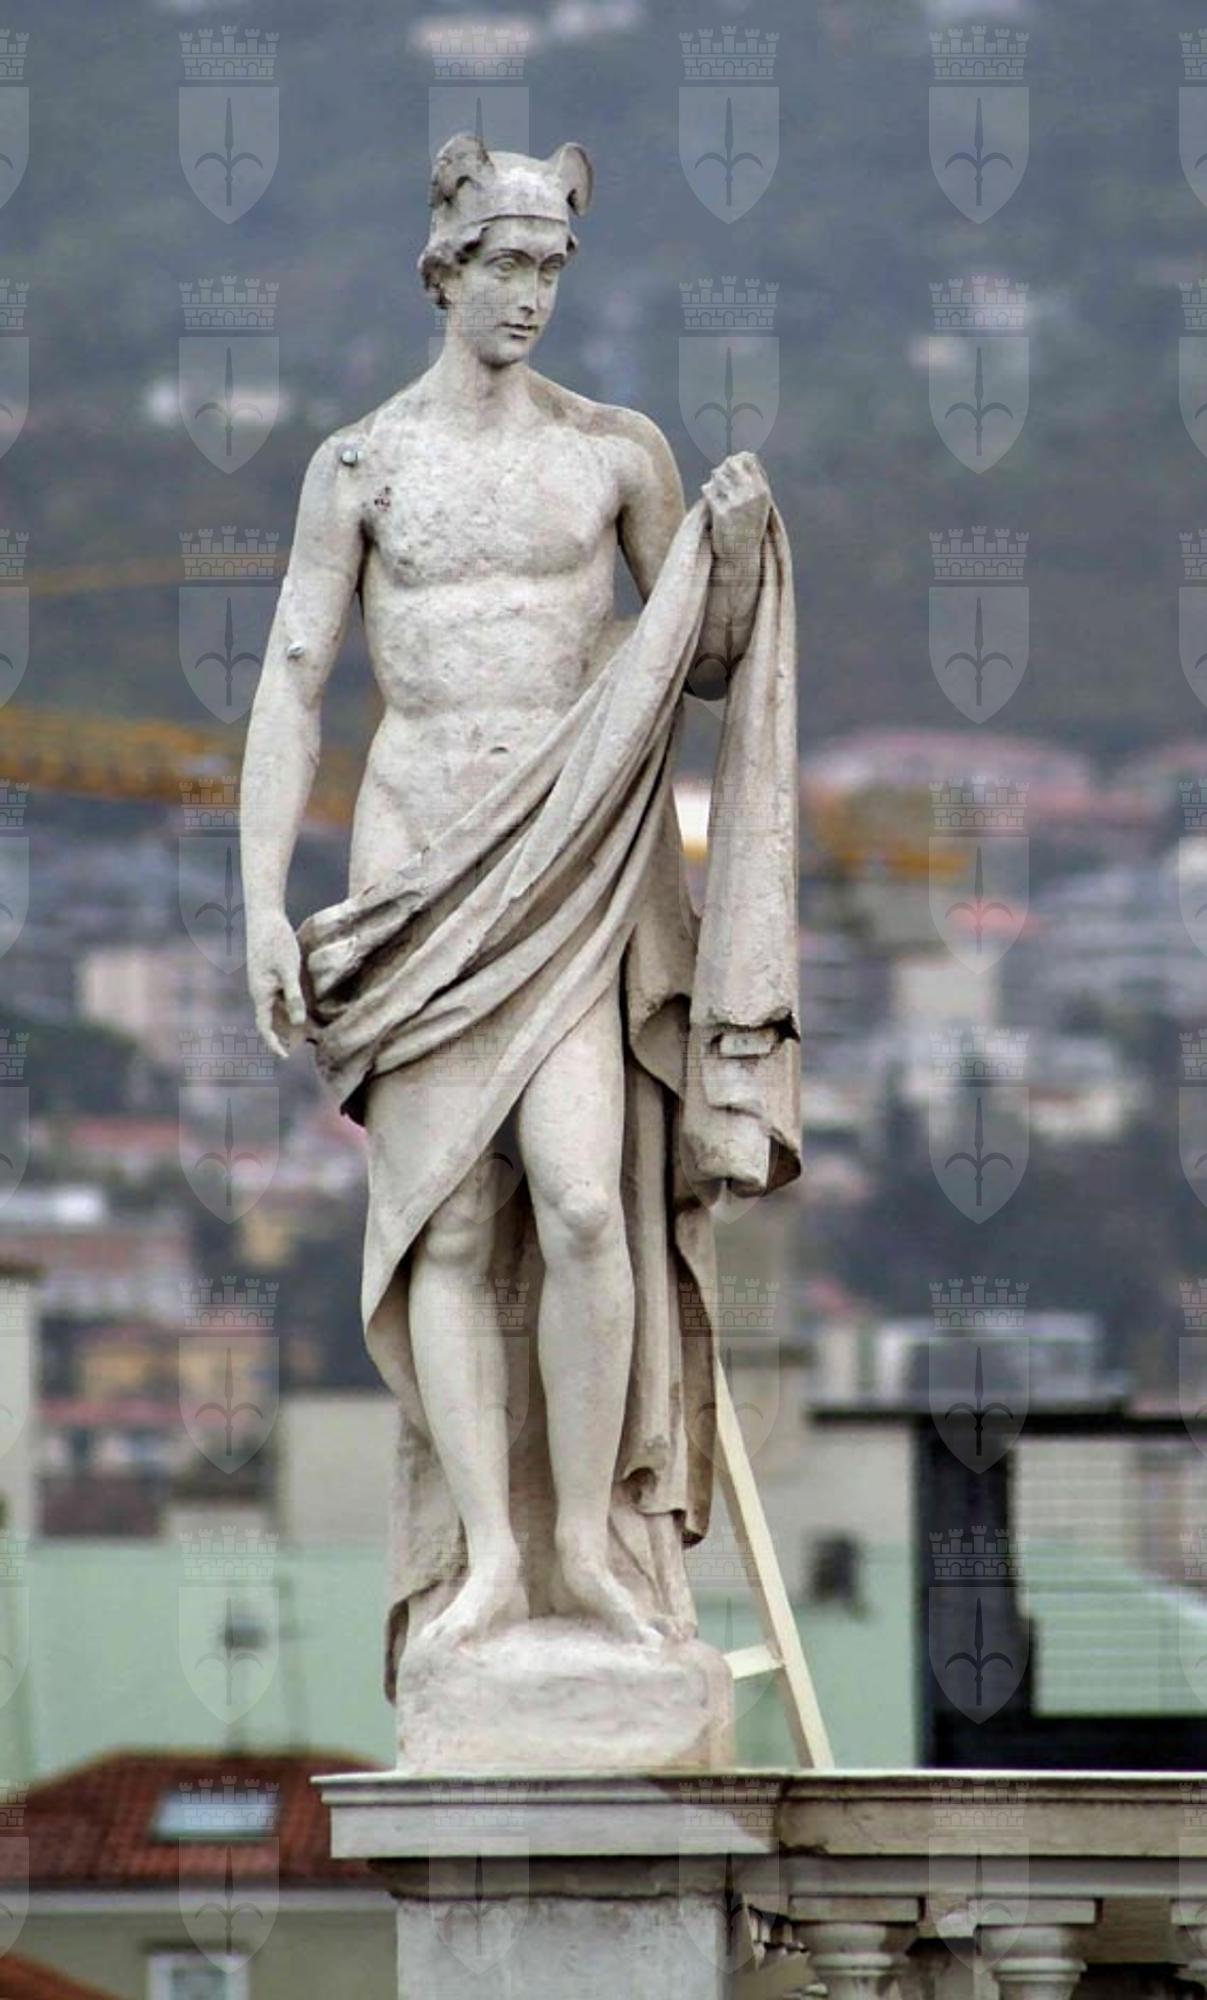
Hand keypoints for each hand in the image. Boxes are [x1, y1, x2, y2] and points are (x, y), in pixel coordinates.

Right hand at [247, 909, 306, 1057]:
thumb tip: (298, 1023)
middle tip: (302, 1048)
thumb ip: (294, 997)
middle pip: (270, 1020)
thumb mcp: (290, 970)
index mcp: (261, 993)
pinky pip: (277, 997)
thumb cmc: (277, 941)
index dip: (274, 1043)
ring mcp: (263, 982)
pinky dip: (288, 1006)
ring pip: (274, 1009)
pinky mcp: (268, 974)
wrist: (264, 916)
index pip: (265, 1026)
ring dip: (286, 1022)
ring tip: (305, 1033)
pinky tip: (301, 1008)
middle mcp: (259, 991)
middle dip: (283, 1035)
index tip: (286, 1057)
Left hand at [702, 451, 770, 564]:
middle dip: (723, 469)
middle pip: (730, 463)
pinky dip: (707, 493)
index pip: (747, 458)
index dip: (736, 461)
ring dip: (714, 481)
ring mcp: (736, 503)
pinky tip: (712, 503)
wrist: (741, 556)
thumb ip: (755, 478)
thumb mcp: (759, 501)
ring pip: (717, 475)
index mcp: (762, 489)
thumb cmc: (749, 526)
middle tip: (721, 482)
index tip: (732, 472)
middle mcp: (751, 494)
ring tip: (717, 493)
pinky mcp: (721, 513)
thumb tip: (747, 454)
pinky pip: (708, 490)